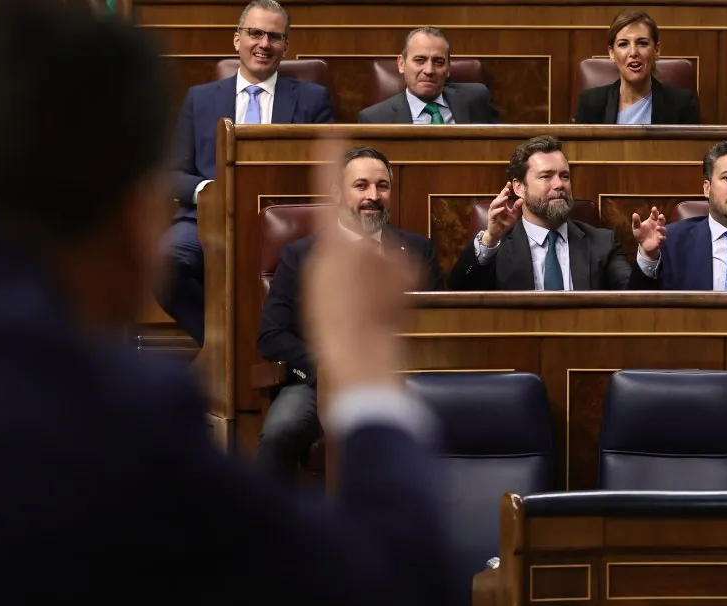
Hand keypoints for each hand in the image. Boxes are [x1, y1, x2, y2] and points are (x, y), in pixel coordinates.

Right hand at [302, 132, 419, 394]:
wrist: (361, 350)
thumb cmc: (333, 322)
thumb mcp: (319, 281)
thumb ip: (333, 252)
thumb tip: (356, 242)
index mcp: (330, 243)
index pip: (328, 189)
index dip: (331, 161)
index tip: (334, 134)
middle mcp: (360, 241)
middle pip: (358, 241)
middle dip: (357, 262)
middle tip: (345, 295)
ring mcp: (386, 255)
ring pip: (380, 258)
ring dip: (377, 277)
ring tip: (364, 304)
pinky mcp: (407, 269)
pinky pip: (398, 271)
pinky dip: (394, 285)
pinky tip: (384, 305)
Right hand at [481, 183, 522, 246]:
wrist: (498, 233)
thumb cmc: (504, 224)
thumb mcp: (513, 215)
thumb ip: (516, 207)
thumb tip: (522, 199)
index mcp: (501, 205)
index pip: (503, 195)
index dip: (506, 189)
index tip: (509, 183)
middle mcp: (496, 207)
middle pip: (498, 198)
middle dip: (502, 193)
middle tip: (507, 189)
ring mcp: (493, 212)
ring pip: (494, 204)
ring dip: (500, 200)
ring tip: (505, 197)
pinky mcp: (491, 218)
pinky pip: (494, 213)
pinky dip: (498, 210)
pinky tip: (502, 208)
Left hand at [632, 207, 666, 258]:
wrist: (643, 244)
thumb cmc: (641, 234)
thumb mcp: (636, 227)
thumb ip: (636, 221)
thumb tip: (634, 214)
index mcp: (652, 221)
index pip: (654, 215)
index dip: (655, 212)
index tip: (654, 208)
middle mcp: (657, 225)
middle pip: (661, 221)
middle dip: (661, 218)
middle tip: (660, 216)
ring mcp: (659, 233)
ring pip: (663, 229)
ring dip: (661, 228)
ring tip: (658, 228)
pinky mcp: (660, 240)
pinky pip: (662, 239)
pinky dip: (662, 238)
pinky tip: (660, 237)